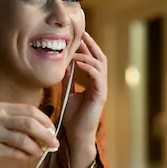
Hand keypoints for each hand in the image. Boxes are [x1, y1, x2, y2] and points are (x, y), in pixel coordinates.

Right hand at [0, 103, 58, 167]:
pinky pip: (14, 152)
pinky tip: (28, 157)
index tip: (53, 130)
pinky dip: (25, 155)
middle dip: (46, 134)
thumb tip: (45, 132)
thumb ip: (16, 122)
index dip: (45, 120)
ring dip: (36, 148)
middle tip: (55, 144)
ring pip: (23, 139)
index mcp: (0, 107)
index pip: (29, 110)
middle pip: (29, 124)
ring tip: (41, 152)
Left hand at [62, 31, 107, 146]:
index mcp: (94, 82)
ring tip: (75, 50)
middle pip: (100, 57)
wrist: (77, 135)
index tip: (78, 36)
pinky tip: (77, 63)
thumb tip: (64, 66)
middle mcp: (100, 83)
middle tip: (81, 33)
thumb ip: (68, 80)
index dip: (87, 47)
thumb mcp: (68, 93)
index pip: (93, 59)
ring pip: (100, 64)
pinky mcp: (100, 95)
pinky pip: (97, 76)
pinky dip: (88, 67)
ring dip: (87, 55)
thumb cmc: (73, 117)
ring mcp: (102, 89)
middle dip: (91, 44)